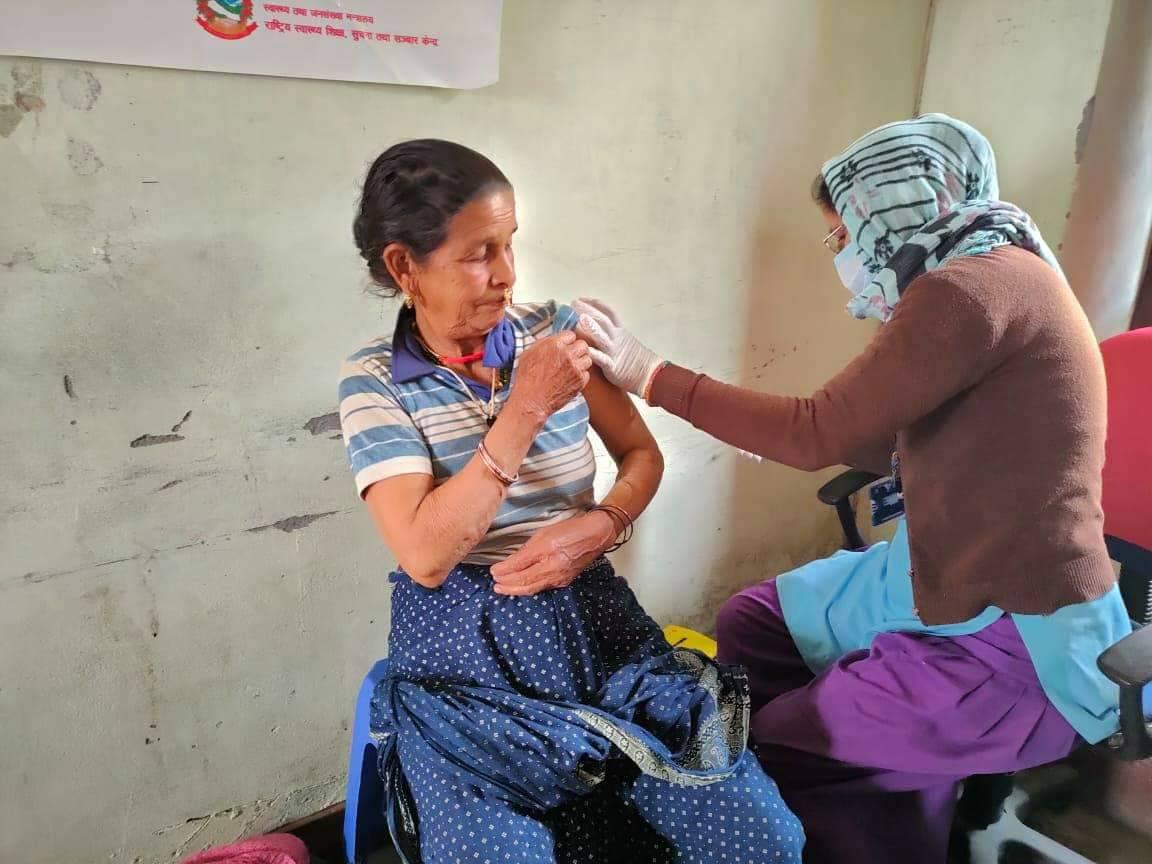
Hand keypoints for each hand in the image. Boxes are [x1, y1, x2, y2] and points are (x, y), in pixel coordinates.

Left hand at [491, 512, 615, 595]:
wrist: (597, 535)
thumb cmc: (571, 530)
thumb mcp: (545, 534)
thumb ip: (528, 549)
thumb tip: (512, 561)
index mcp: (547, 557)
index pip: (519, 569)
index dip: (504, 572)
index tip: (493, 571)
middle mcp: (553, 572)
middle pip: (525, 584)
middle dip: (508, 585)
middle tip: (495, 586)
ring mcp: (560, 579)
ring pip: (533, 588)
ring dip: (516, 590)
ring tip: (504, 589)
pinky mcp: (564, 581)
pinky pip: (543, 587)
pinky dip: (529, 588)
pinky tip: (523, 587)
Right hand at [507, 331, 591, 421]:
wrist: (531, 400)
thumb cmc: (527, 378)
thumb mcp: (529, 353)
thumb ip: (545, 344)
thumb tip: (554, 341)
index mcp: (555, 345)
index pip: (571, 335)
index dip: (567, 341)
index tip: (565, 346)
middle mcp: (568, 355)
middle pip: (583, 345)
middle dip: (577, 349)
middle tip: (571, 356)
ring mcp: (576, 368)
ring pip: (587, 359)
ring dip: (581, 362)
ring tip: (571, 368)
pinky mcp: (580, 381)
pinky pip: (587, 374)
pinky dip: (580, 376)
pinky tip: (571, 379)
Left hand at [572, 298, 663, 398]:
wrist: (650, 374)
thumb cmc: (634, 358)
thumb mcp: (624, 340)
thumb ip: (610, 333)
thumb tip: (593, 326)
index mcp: (620, 331)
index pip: (609, 313)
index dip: (596, 304)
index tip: (582, 299)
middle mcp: (617, 339)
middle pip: (604, 321)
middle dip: (589, 310)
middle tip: (574, 304)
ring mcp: (615, 352)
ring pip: (603, 338)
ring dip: (592, 328)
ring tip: (581, 319)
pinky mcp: (613, 367)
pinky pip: (603, 360)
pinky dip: (595, 354)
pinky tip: (585, 349)